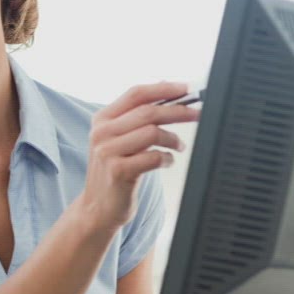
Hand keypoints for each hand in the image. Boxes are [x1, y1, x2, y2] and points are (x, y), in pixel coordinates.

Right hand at [69, 81, 199, 233]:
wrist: (97, 208)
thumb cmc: (114, 171)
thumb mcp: (118, 139)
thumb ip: (136, 114)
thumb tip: (164, 84)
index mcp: (102, 119)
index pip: (136, 94)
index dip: (163, 89)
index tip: (185, 89)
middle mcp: (102, 133)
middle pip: (148, 112)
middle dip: (178, 111)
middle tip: (196, 114)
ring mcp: (108, 152)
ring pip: (152, 132)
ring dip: (173, 139)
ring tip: (179, 146)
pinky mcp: (118, 171)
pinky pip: (153, 157)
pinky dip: (167, 158)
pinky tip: (167, 162)